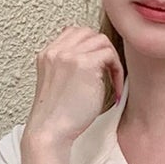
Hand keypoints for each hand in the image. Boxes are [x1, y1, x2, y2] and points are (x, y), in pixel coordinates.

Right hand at [24, 26, 123, 153]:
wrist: (49, 131)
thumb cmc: (57, 115)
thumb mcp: (58, 84)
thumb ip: (69, 67)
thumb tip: (94, 58)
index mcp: (47, 54)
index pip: (73, 32)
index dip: (90, 46)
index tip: (98, 65)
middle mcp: (56, 51)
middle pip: (88, 32)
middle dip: (102, 50)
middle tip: (108, 72)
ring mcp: (68, 55)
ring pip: (101, 40)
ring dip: (112, 60)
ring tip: (112, 82)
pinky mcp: (84, 64)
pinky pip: (110, 55)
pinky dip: (117, 71)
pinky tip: (114, 89)